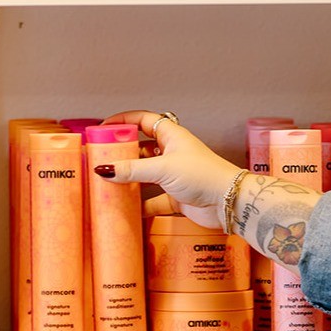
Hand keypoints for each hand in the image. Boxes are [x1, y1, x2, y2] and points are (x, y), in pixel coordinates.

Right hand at [98, 110, 240, 228]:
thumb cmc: (203, 175)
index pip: (143, 120)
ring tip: (109, 184)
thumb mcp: (162, 168)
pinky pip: (153, 200)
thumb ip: (132, 170)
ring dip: (130, 180)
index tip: (104, 128)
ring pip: (146, 175)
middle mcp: (172, 153)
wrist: (228, 202)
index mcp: (171, 136)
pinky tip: (128, 210)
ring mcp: (174, 175)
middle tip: (101, 158)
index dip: (124, 121)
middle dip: (122, 153)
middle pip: (141, 148)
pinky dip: (141, 205)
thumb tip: (104, 170)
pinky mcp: (176, 197)